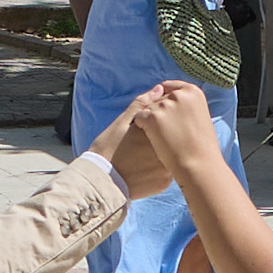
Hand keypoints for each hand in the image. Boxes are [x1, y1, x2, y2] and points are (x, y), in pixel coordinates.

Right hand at [94, 81, 209, 199]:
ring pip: (172, 155)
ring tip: (143, 155)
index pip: (167, 122)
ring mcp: (167, 169)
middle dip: (163, 137)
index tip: (145, 127)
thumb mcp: (122, 122)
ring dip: (164, 152)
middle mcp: (166, 151)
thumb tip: (159, 88)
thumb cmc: (108, 149)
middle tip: (142, 143)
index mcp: (157, 133)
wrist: (100, 180)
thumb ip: (142, 104)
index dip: (158, 121)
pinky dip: (159, 169)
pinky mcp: (164, 183)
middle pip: (171, 139)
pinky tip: (145, 168)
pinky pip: (167, 172)